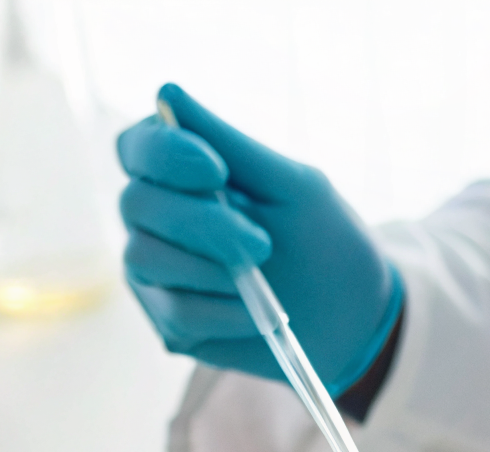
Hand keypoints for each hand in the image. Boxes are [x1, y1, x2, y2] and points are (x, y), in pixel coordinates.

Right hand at [116, 84, 401, 394]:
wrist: (352, 319)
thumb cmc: (325, 241)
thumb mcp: (291, 187)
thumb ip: (230, 144)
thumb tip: (167, 93)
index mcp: (182, 173)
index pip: (137, 147)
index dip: (164, 155)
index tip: (217, 172)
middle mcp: (157, 218)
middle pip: (136, 203)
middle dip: (201, 224)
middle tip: (260, 244)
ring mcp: (158, 272)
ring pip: (143, 258)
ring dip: (208, 269)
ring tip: (258, 279)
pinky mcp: (170, 321)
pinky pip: (174, 313)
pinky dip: (220, 312)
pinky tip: (252, 314)